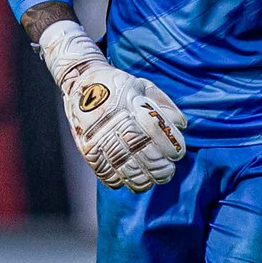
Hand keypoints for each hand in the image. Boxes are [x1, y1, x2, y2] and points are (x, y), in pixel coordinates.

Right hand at [36, 21, 187, 191]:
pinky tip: (129, 181)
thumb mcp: (142, 86)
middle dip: (159, 167)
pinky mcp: (86, 149)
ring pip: (124, 167)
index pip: (155, 128)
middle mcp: (113, 120)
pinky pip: (104, 172)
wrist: (79, 82)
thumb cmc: (117, 86)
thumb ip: (163, 104)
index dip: (170, 144)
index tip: (178, 154)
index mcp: (129, 102)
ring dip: (141, 179)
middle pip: (141, 151)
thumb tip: (181, 125)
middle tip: (167, 172)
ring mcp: (98, 136)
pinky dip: (118, 181)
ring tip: (151, 181)